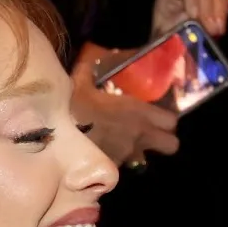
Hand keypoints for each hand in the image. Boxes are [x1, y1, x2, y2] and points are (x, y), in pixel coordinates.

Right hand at [72, 44, 178, 166]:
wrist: (55, 139)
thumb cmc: (72, 107)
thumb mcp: (80, 82)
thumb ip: (89, 69)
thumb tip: (90, 57)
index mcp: (138, 113)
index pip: (171, 120)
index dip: (168, 119)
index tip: (158, 114)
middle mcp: (138, 136)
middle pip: (171, 145)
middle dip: (165, 139)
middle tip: (150, 131)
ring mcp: (127, 156)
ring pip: (146, 156)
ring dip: (138, 150)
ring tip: (121, 141)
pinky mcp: (112, 169)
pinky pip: (122, 164)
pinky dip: (116, 158)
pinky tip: (100, 150)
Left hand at [151, 0, 227, 39]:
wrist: (168, 55)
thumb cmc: (161, 44)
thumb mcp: (160, 33)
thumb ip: (172, 28)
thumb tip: (188, 28)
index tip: (193, 16)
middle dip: (208, 12)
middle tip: (209, 30)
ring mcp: (204, 3)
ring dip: (219, 14)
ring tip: (216, 32)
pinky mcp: (216, 14)